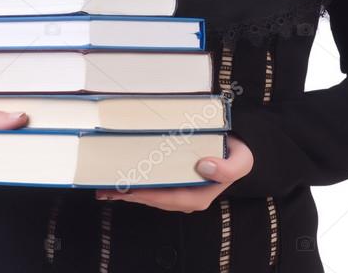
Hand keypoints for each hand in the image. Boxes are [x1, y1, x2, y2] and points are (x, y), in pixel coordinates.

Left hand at [94, 134, 253, 211]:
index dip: (147, 195)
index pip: (168, 199)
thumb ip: (227, 169)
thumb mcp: (240, 161)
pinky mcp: (177, 182)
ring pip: (152, 194)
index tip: (129, 189)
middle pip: (155, 199)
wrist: (239, 148)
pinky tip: (124, 181)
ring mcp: (181, 190)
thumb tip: (203, 167)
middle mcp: (188, 197)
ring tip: (108, 186)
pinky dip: (138, 184)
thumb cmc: (237, 155)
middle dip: (131, 195)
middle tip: (107, 188)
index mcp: (200, 195)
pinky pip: (155, 186)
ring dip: (130, 192)